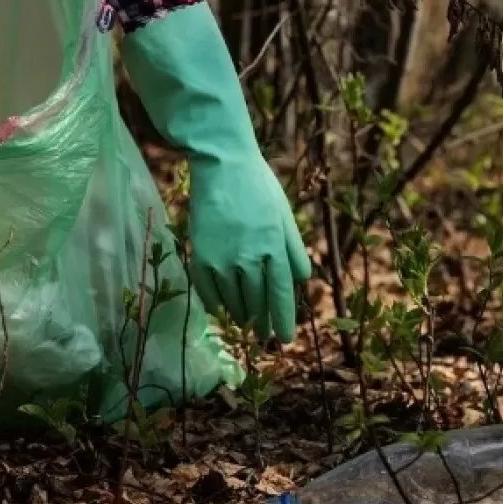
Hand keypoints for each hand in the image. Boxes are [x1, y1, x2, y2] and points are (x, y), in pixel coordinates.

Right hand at [187, 156, 311, 342]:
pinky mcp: (200, 257)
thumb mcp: (284, 216)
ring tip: (245, 324)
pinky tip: (222, 310)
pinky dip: (216, 305)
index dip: (283, 320)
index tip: (285, 339)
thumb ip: (294, 250)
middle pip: (257, 304)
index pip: (280, 296)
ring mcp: (222, 261)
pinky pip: (208, 293)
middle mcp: (249, 260)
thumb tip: (302, 280)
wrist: (222, 165)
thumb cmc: (258, 187)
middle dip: (262, 324)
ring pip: (233, 302)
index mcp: (274, 249)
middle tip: (264, 336)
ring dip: (241, 317)